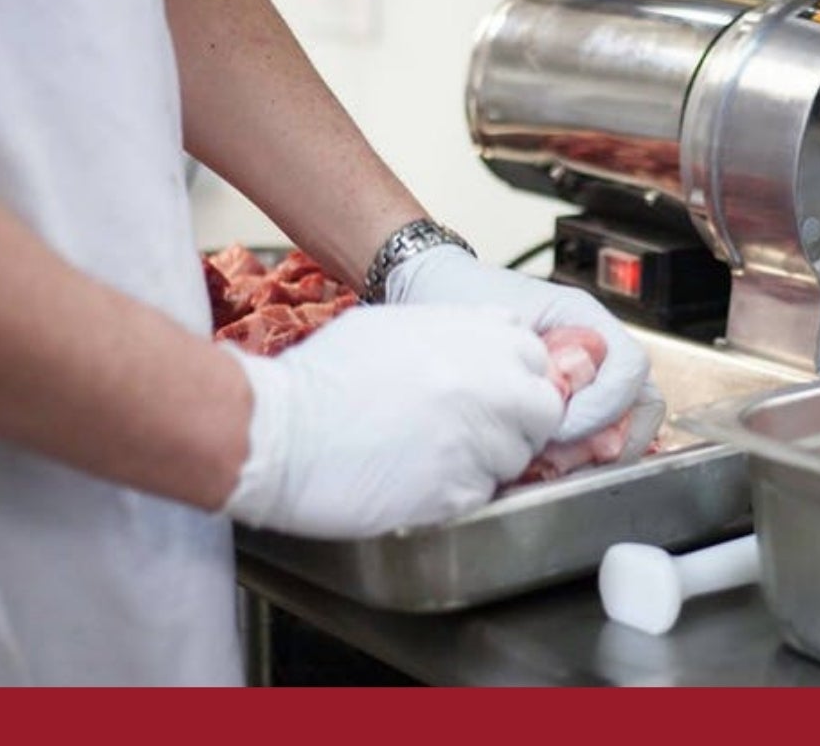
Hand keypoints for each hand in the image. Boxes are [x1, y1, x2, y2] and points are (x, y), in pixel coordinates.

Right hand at [219, 304, 562, 537]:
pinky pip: (481, 494)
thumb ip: (459, 332)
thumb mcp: (397, 326)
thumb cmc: (323, 378)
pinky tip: (415, 477)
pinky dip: (457, 491)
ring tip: (429, 454)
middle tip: (471, 431)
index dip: (516, 379)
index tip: (497, 392)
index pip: (538, 358)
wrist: (277, 431)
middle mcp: (489, 384)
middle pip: (542, 411)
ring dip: (486, 460)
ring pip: (514, 459)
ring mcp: (478, 440)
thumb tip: (495, 339)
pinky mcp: (459, 491)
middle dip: (516, 423)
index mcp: (476, 337)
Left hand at [386, 246, 661, 449]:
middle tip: (560, 459)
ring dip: (594, 454)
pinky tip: (540, 465)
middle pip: (642, 405)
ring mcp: (591, 378)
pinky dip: (578, 458)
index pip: (630, 369)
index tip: (560, 427)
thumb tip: (562, 411)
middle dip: (607, 440)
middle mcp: (599, 349)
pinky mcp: (573, 404)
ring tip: (548, 465)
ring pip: (625, 426)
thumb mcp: (497, 328)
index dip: (604, 407)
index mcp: (587, 320)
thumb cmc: (463, 300)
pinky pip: (598, 437)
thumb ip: (536, 366)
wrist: (434, 291)